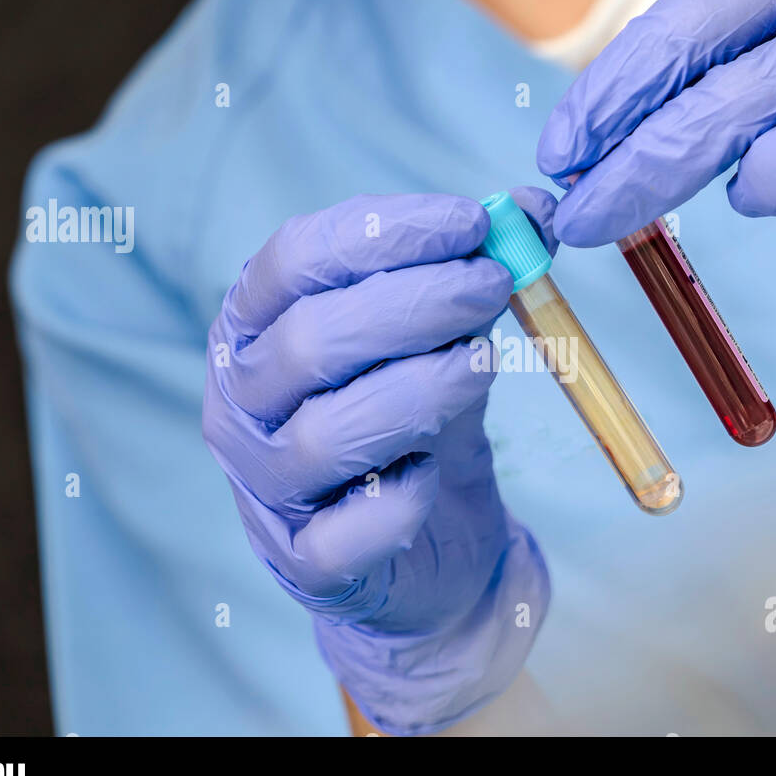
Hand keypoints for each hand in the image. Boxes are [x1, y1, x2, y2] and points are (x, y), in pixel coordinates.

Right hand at [201, 189, 556, 734]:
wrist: (427, 548)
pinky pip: (350, 531)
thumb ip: (480, 276)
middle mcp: (239, 404)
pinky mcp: (305, 564)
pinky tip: (436, 471)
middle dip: (415, 304)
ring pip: (326, 434)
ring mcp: (264, 490)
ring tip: (484, 366)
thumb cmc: (421, 424)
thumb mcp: (449, 338)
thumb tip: (536, 210)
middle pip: (309, 340)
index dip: (383, 232)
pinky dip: (403, 497)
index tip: (471, 223)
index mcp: (255, 327)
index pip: (294, 259)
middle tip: (493, 286)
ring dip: (419, 390)